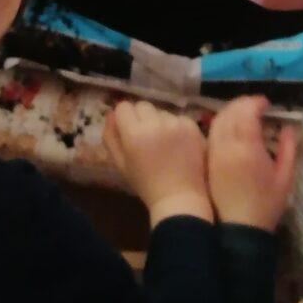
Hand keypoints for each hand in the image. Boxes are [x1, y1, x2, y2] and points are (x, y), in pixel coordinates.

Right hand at [104, 100, 211, 224]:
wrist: (180, 197)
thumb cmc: (146, 185)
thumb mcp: (121, 164)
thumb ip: (111, 138)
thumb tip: (110, 114)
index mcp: (134, 134)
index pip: (123, 107)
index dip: (124, 119)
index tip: (128, 132)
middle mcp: (155, 123)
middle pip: (142, 105)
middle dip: (141, 118)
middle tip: (146, 138)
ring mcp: (176, 123)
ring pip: (161, 111)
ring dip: (159, 122)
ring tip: (163, 144)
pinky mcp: (192, 125)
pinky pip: (178, 118)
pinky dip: (176, 127)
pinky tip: (178, 145)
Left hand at [208, 96, 295, 230]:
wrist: (239, 229)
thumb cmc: (266, 204)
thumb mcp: (285, 177)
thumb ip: (289, 148)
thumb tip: (289, 127)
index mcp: (248, 147)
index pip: (248, 112)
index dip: (257, 102)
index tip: (266, 103)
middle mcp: (228, 145)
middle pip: (232, 111)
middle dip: (244, 103)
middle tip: (257, 105)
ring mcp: (214, 152)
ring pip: (219, 120)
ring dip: (232, 110)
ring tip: (245, 113)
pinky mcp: (208, 160)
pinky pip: (212, 132)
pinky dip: (222, 122)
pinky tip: (231, 127)